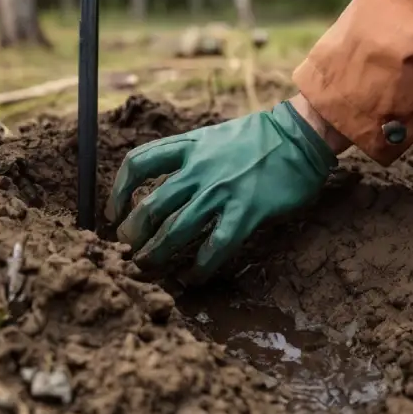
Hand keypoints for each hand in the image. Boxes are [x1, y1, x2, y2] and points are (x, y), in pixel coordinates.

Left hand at [106, 98, 337, 281]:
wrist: (299, 135)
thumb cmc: (255, 139)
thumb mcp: (212, 137)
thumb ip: (187, 157)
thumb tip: (159, 186)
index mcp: (188, 146)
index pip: (138, 164)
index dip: (118, 192)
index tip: (113, 213)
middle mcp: (199, 168)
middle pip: (152, 205)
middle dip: (133, 232)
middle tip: (127, 248)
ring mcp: (222, 190)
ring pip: (176, 229)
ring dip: (156, 253)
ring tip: (147, 266)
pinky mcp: (247, 210)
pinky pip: (215, 245)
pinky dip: (200, 266)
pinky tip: (192, 277)